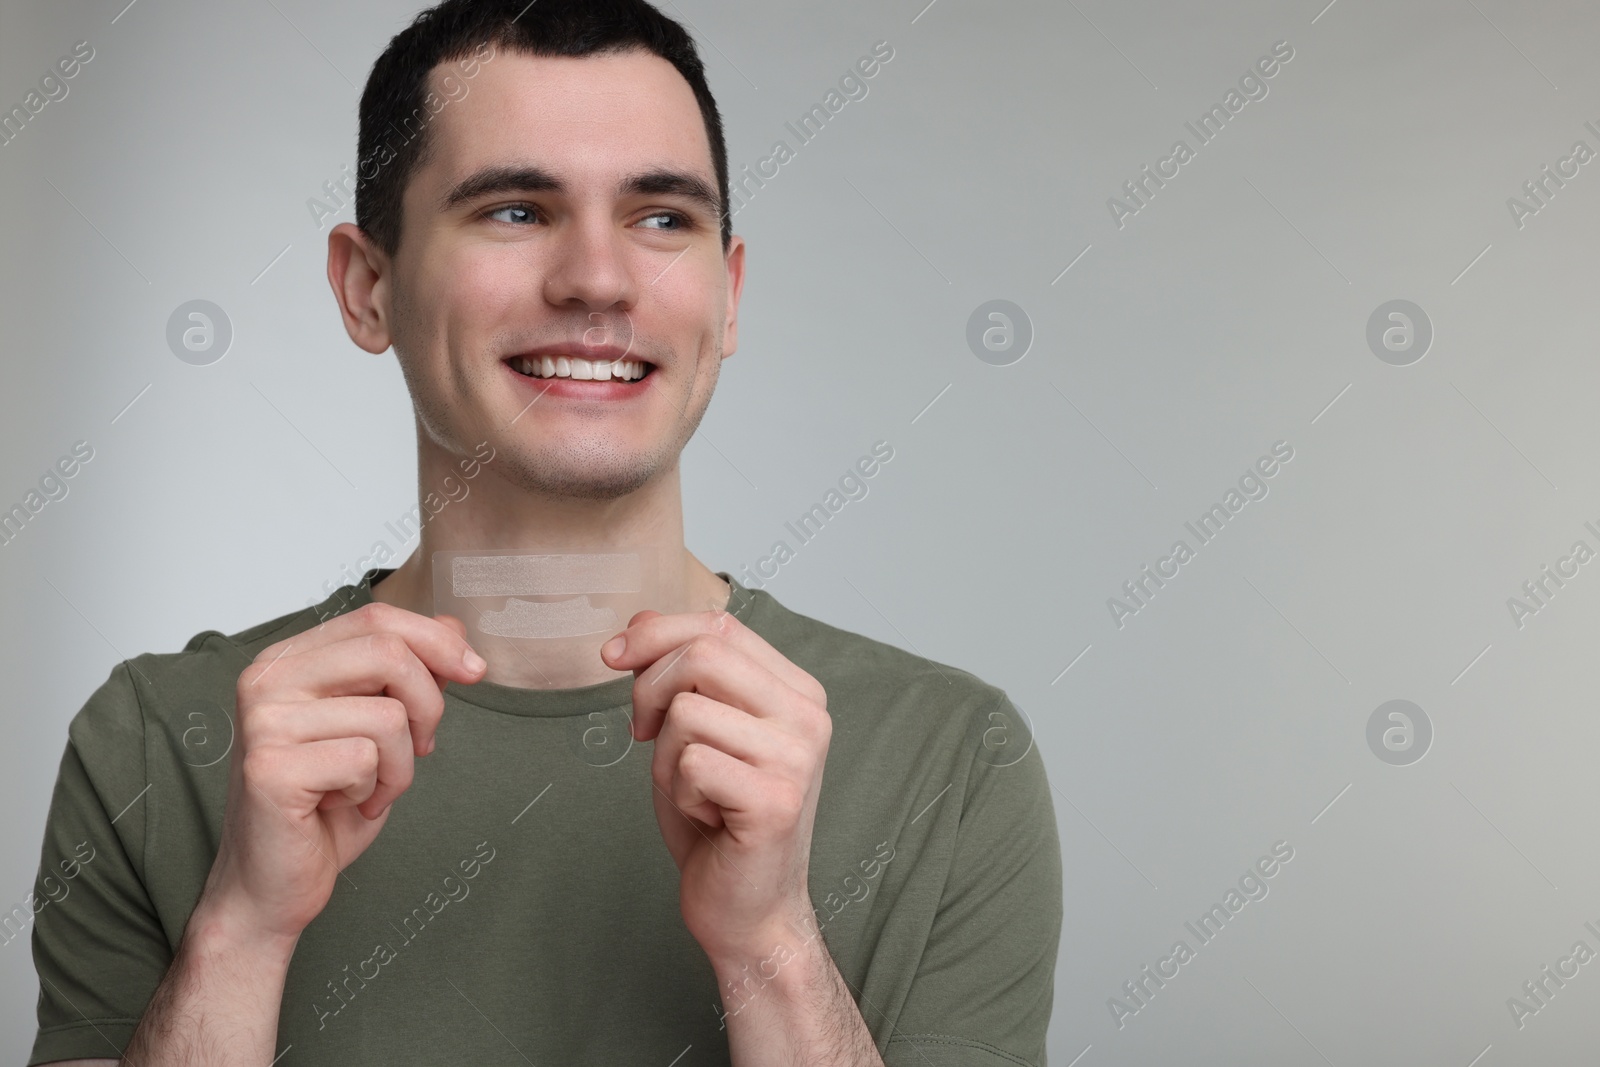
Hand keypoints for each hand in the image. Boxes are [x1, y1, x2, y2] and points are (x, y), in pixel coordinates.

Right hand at [199, 602, 487, 946]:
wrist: (272, 884)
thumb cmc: (324, 806)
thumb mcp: (379, 729)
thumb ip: (407, 677)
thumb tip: (453, 628)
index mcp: (289, 660)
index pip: (375, 619)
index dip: (436, 640)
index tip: (474, 671)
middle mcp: (266, 681)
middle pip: (387, 652)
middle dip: (429, 704)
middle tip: (422, 747)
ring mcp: (263, 722)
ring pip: (386, 715)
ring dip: (400, 765)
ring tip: (369, 789)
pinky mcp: (270, 767)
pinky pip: (366, 759)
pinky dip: (375, 790)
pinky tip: (342, 806)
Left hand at [601, 608, 831, 961]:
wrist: (748, 909)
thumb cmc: (718, 820)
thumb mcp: (693, 731)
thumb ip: (678, 673)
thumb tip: (637, 620)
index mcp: (797, 690)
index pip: (721, 624)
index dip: (655, 632)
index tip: (614, 657)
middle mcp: (808, 716)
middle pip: (703, 654)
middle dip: (649, 689)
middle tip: (642, 733)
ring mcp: (798, 757)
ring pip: (688, 712)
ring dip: (665, 756)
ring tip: (693, 790)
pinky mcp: (776, 800)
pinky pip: (690, 763)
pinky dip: (679, 793)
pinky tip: (707, 817)